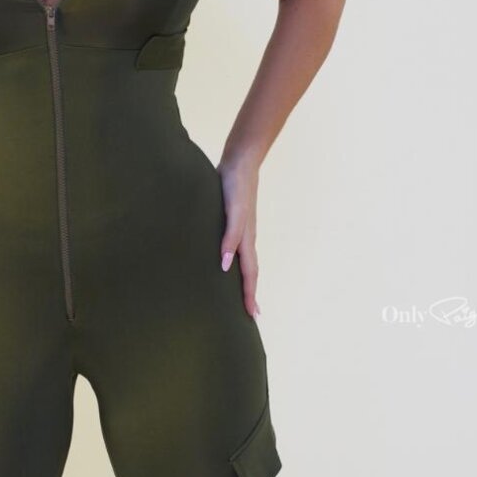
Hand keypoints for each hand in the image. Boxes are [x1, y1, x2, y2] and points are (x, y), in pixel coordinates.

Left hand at [217, 155, 260, 317]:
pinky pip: (236, 250)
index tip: (251, 316)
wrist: (239, 161)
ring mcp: (241, 231)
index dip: (249, 295)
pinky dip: (235, 263)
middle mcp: (246, 238)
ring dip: (245, 281)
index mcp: (246, 239)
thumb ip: (230, 236)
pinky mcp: (234, 223)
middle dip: (250, 294)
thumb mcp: (233, 210)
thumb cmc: (234, 184)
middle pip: (250, 272)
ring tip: (242, 296)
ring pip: (245, 262)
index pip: (249, 274)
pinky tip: (228, 264)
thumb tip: (225, 265)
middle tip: (251, 315)